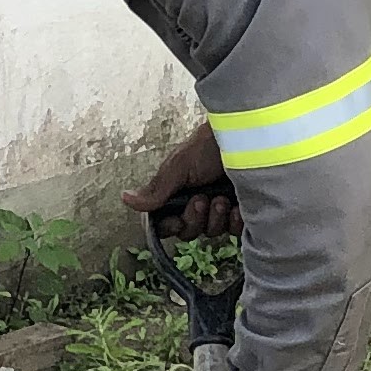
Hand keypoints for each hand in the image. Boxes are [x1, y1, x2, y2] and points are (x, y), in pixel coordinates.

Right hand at [121, 122, 242, 242]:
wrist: (245, 138)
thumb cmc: (208, 146)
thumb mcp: (179, 166)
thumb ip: (155, 189)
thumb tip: (124, 199)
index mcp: (178, 194)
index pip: (167, 224)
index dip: (170, 227)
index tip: (176, 221)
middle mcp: (199, 203)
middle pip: (189, 232)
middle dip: (194, 219)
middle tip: (202, 199)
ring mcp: (222, 208)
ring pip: (212, 232)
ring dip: (215, 218)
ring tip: (222, 198)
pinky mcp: (244, 211)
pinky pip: (235, 231)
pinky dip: (234, 222)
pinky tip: (237, 208)